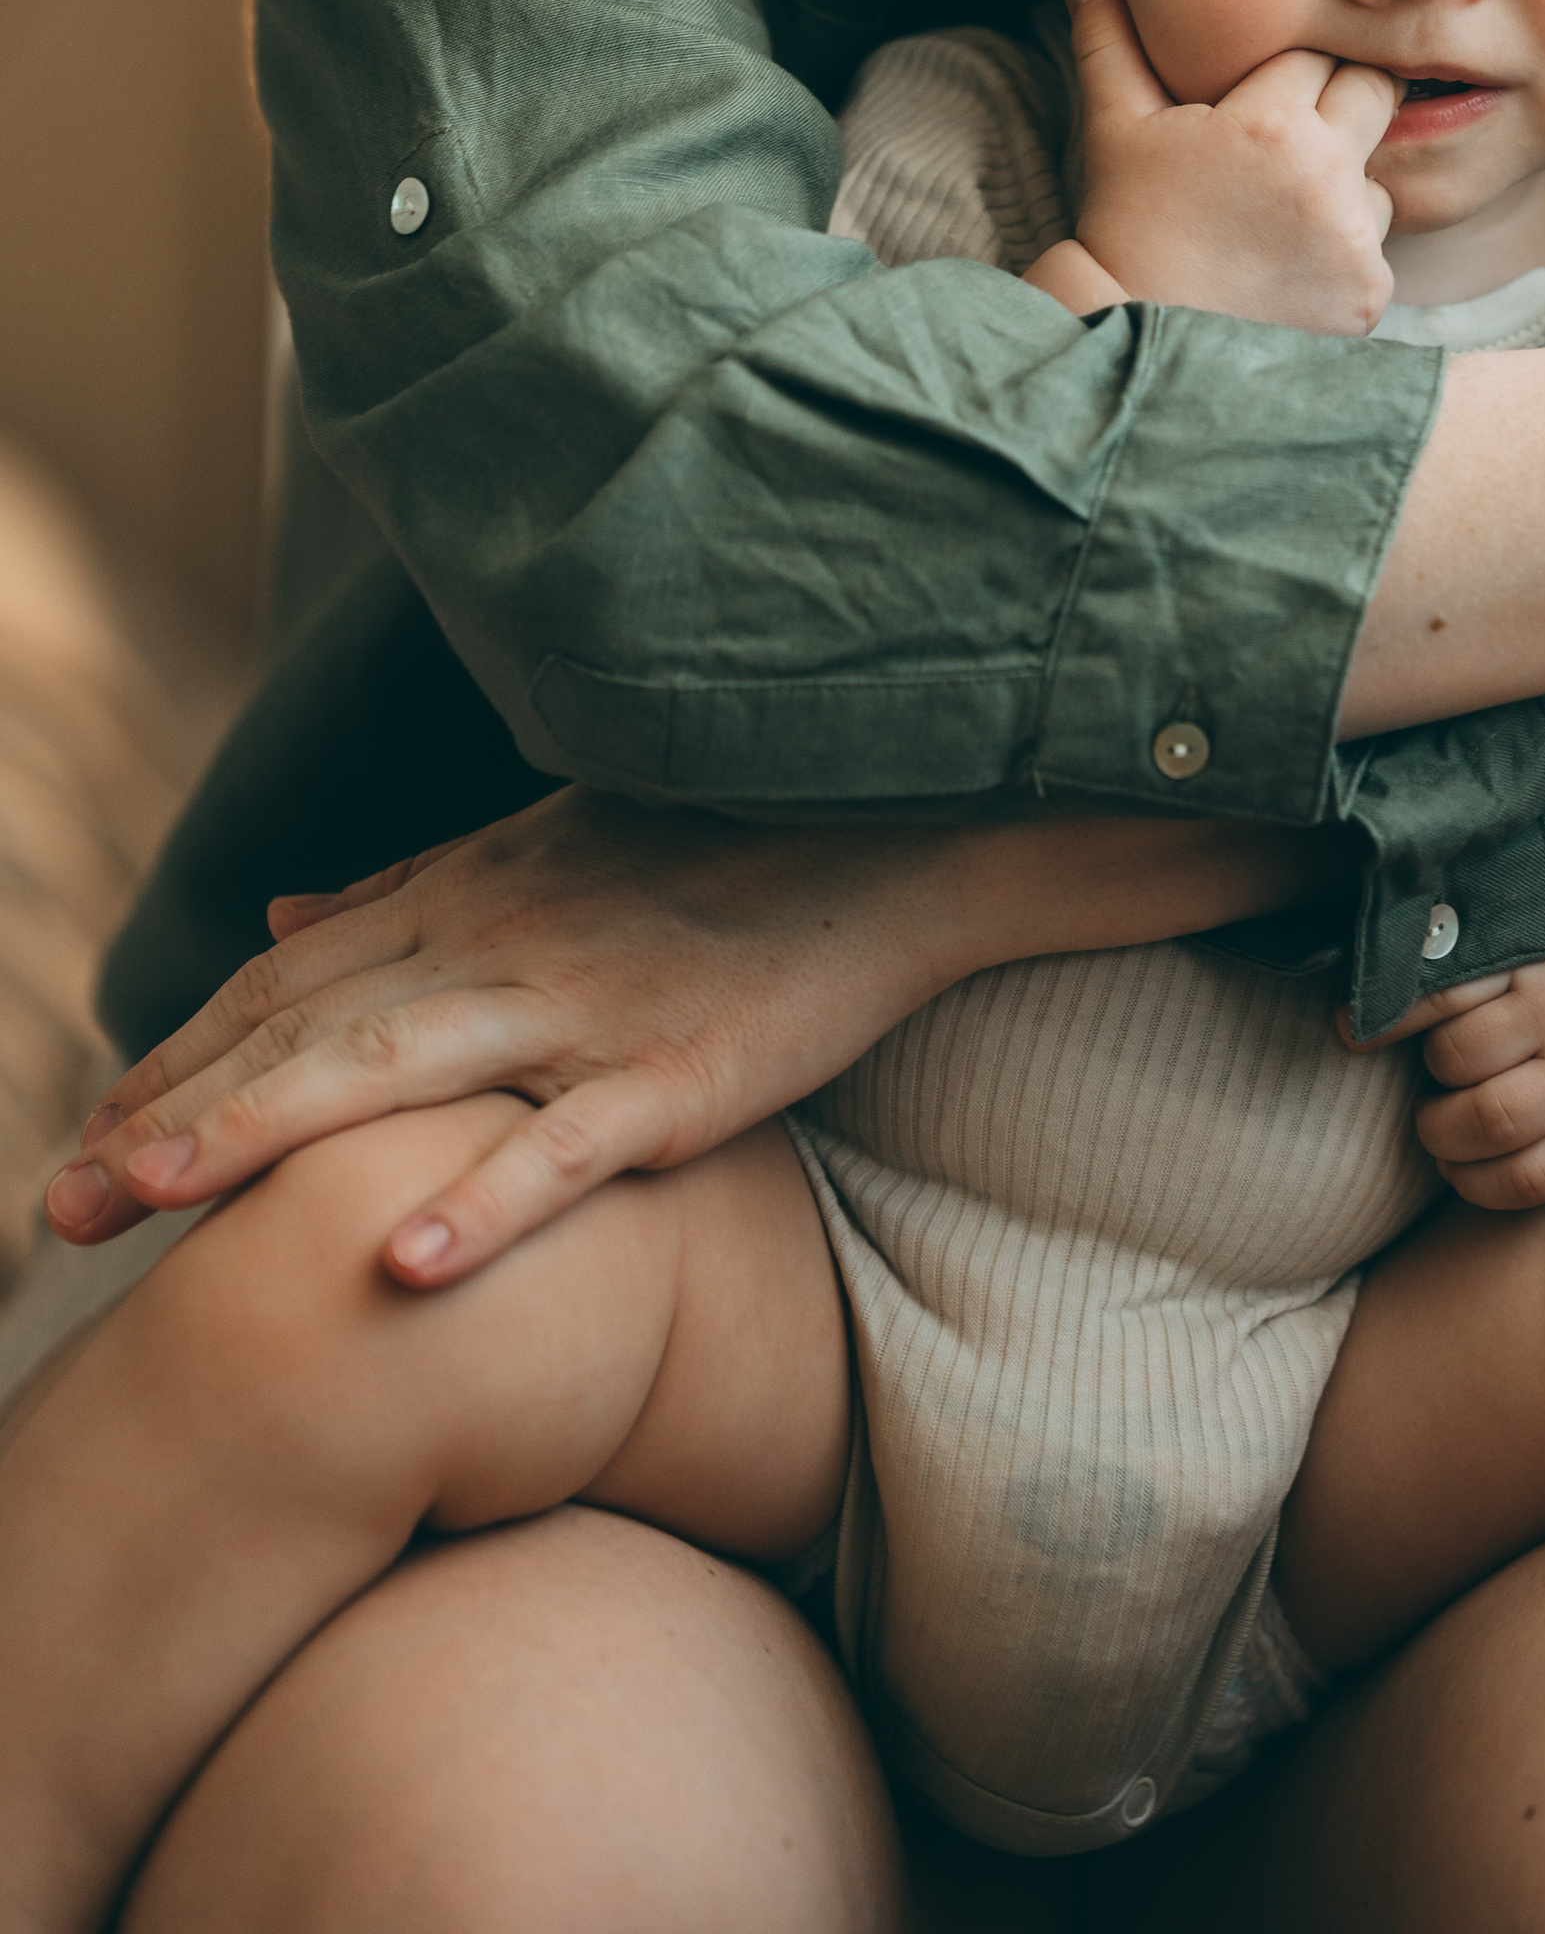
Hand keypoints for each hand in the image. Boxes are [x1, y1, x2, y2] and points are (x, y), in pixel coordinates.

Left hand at [44, 786, 1323, 1287]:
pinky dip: (478, 1202)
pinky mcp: (681, 1074)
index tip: (88, 1126)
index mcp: (472, 894)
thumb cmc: (729, 844)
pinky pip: (564, 1148)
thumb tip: (278, 916)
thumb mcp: (548, 848)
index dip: (179, 1054)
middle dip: (169, 1114)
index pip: (290, 982)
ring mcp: (588, 1008)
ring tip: (147, 1206)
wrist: (908, 832)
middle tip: (59, 1205)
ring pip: (391, 1074)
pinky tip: (392, 1263)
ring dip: (256, 1138)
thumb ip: (408, 889)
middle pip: (305, 1033)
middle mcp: (504, 942)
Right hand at [1038, 0, 1395, 333]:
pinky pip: (1376, 248)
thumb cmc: (1126, 222)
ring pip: (1376, 177)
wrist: (1138, 336)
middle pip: (1373, 95)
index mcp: (1271, 123)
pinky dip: (1341, 253)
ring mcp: (1353, 240)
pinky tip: (1285, 268)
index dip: (1282, 78)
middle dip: (1335, 109)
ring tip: (1274, 218)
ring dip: (1342, 186)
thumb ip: (1111, 42)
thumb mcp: (1116, 128)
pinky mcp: (1368, 294)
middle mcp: (1326, 176)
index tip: (1252, 110)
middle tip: (1281, 146)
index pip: (1314, 56)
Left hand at [1347, 896, 1544, 1210]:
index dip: (1387, 1017)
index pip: (1447, 993)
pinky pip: (1534, 1180)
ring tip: (1436, 1124)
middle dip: (1425, 1079)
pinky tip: (1462, 1167)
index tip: (1351, 1028)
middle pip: (1465, 1062)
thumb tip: (1377, 960)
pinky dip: (1482, 1186)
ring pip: (1495, 1125)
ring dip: (1442, 1134)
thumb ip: (1470, 940)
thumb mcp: (1539, 918)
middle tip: (1423, 1080)